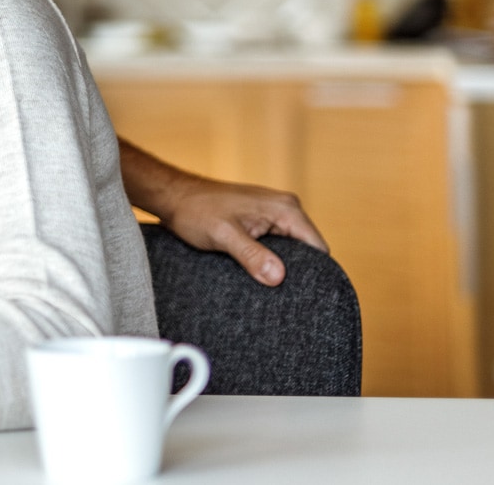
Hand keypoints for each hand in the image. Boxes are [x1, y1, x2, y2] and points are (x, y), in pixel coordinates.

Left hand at [160, 177, 329, 286]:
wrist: (175, 196)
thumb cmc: (196, 211)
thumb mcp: (224, 236)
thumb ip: (252, 255)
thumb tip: (278, 278)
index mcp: (286, 209)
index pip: (318, 248)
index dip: (315, 273)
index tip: (305, 296)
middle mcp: (286, 208)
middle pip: (307, 250)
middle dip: (298, 272)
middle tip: (284, 297)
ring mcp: (274, 213)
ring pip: (291, 249)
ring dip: (282, 266)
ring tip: (270, 288)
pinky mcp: (262, 219)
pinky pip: (276, 244)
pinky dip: (271, 258)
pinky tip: (260, 274)